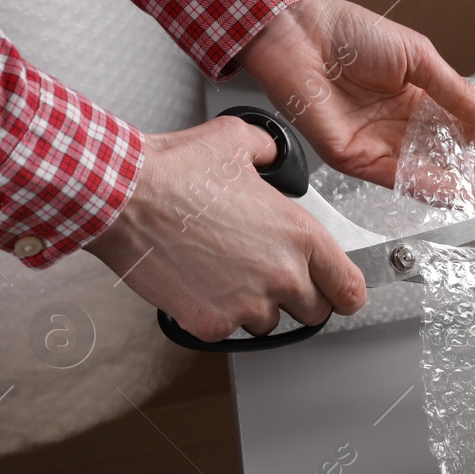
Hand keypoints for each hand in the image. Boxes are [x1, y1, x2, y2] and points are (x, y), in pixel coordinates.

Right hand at [86, 116, 365, 342]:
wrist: (123, 197)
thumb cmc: (175, 171)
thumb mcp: (240, 142)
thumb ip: (271, 155)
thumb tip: (273, 159)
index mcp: (301, 236)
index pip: (351, 288)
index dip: (344, 291)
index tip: (338, 292)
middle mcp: (282, 274)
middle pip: (315, 313)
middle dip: (298, 299)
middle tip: (271, 276)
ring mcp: (247, 304)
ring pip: (269, 324)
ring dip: (256, 306)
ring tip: (227, 272)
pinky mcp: (211, 323)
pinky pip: (228, 331)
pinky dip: (216, 314)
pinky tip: (201, 283)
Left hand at [239, 0, 474, 207]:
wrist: (301, 32)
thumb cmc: (350, 32)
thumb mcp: (419, 57)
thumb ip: (458, 94)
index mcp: (424, 101)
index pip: (474, 134)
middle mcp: (407, 129)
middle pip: (462, 163)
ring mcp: (384, 147)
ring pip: (438, 178)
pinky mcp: (358, 159)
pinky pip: (401, 180)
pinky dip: (435, 190)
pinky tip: (464, 198)